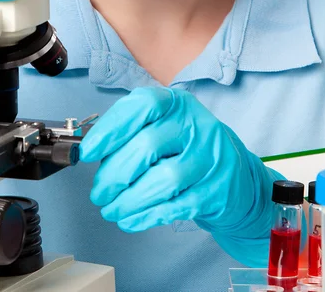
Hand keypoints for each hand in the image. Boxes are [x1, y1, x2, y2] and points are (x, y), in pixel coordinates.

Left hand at [80, 86, 276, 261]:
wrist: (236, 177)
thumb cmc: (188, 149)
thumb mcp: (165, 127)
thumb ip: (132, 132)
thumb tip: (91, 149)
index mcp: (178, 104)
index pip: (143, 105)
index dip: (111, 128)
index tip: (88, 152)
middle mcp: (197, 126)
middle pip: (147, 146)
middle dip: (114, 175)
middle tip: (99, 192)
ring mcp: (211, 159)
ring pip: (163, 180)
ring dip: (128, 200)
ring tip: (111, 209)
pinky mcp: (217, 191)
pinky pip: (176, 207)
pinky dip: (145, 216)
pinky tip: (130, 219)